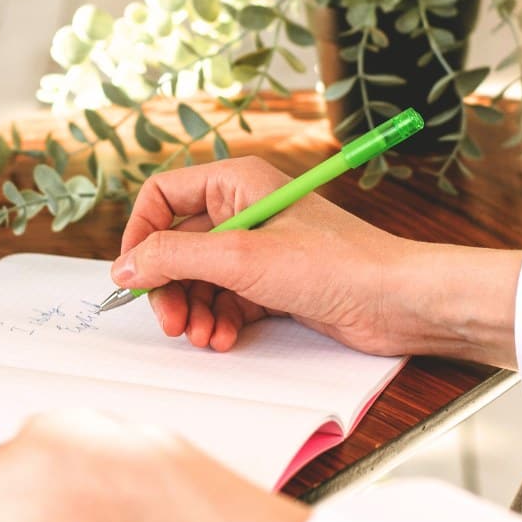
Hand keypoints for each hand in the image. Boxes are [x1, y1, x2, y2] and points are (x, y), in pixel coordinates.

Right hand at [112, 156, 521, 365]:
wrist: (397, 302)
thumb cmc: (336, 265)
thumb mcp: (241, 258)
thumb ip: (174, 258)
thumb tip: (124, 265)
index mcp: (236, 182)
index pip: (162, 196)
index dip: (141, 234)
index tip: (132, 274)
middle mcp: (243, 210)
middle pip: (177, 245)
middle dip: (170, 286)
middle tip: (172, 322)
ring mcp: (258, 249)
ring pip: (199, 279)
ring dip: (194, 311)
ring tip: (205, 336)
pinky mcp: (272, 284)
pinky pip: (225, 301)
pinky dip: (219, 322)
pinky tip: (226, 338)